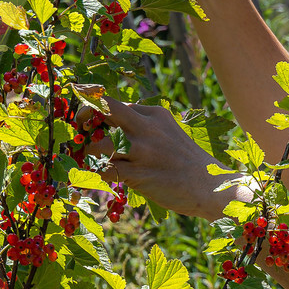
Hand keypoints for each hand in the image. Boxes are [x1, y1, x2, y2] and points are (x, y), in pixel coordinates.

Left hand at [81, 98, 242, 219]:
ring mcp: (142, 151)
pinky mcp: (138, 175)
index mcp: (154, 114)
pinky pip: (105, 171)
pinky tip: (100, 176)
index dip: (94, 104)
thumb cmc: (187, 162)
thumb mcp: (168, 132)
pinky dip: (96, 174)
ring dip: (89, 152)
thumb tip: (112, 125)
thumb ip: (144, 125)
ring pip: (98, 144)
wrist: (210, 187)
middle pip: (104, 110)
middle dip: (83, 116)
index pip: (115, 101)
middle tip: (77, 128)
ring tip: (92, 160)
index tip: (84, 110)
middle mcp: (146, 128)